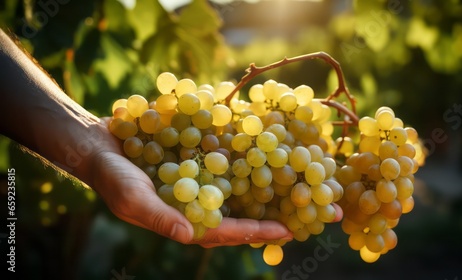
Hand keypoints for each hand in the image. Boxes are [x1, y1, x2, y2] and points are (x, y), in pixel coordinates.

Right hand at [89, 118, 342, 247]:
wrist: (104, 144)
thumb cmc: (114, 177)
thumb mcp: (132, 199)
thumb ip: (161, 217)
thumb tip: (191, 235)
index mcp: (189, 220)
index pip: (230, 231)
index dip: (258, 231)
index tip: (290, 229)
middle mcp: (204, 202)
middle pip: (247, 211)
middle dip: (281, 211)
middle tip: (318, 209)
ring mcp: (207, 180)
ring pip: (247, 187)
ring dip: (276, 184)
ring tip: (309, 179)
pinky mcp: (204, 158)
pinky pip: (234, 162)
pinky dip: (255, 159)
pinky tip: (277, 150)